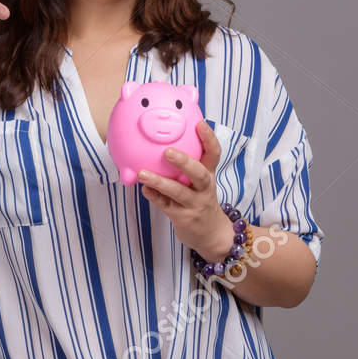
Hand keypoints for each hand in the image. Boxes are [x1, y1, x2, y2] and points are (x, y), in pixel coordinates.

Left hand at [136, 121, 234, 262]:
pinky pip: (166, 206)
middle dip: (185, 162)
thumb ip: (187, 166)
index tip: (200, 123)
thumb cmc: (201, 201)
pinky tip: (144, 190)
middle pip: (200, 174)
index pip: (214, 155)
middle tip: (168, 152)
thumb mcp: (200, 183)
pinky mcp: (184, 218)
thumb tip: (163, 142)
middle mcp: (205, 189)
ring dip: (160, 182)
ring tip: (143, 173)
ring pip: (179, 192)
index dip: (209, 139)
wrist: (212, 235)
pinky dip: (154, 197)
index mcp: (209, 175)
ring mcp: (195, 205)